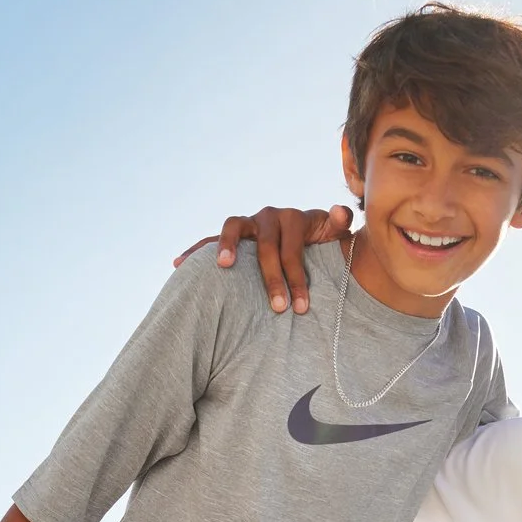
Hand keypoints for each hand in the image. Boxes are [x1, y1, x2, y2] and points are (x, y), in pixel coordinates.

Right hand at [172, 205, 351, 314]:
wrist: (311, 237)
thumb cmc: (324, 243)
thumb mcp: (337, 235)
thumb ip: (341, 224)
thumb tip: (342, 213)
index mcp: (294, 218)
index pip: (292, 248)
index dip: (296, 276)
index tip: (301, 307)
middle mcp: (269, 216)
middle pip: (267, 246)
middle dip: (272, 278)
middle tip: (278, 308)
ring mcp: (249, 224)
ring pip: (234, 228)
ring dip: (227, 245)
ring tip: (223, 266)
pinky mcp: (234, 235)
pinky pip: (211, 239)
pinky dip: (196, 249)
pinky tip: (179, 263)